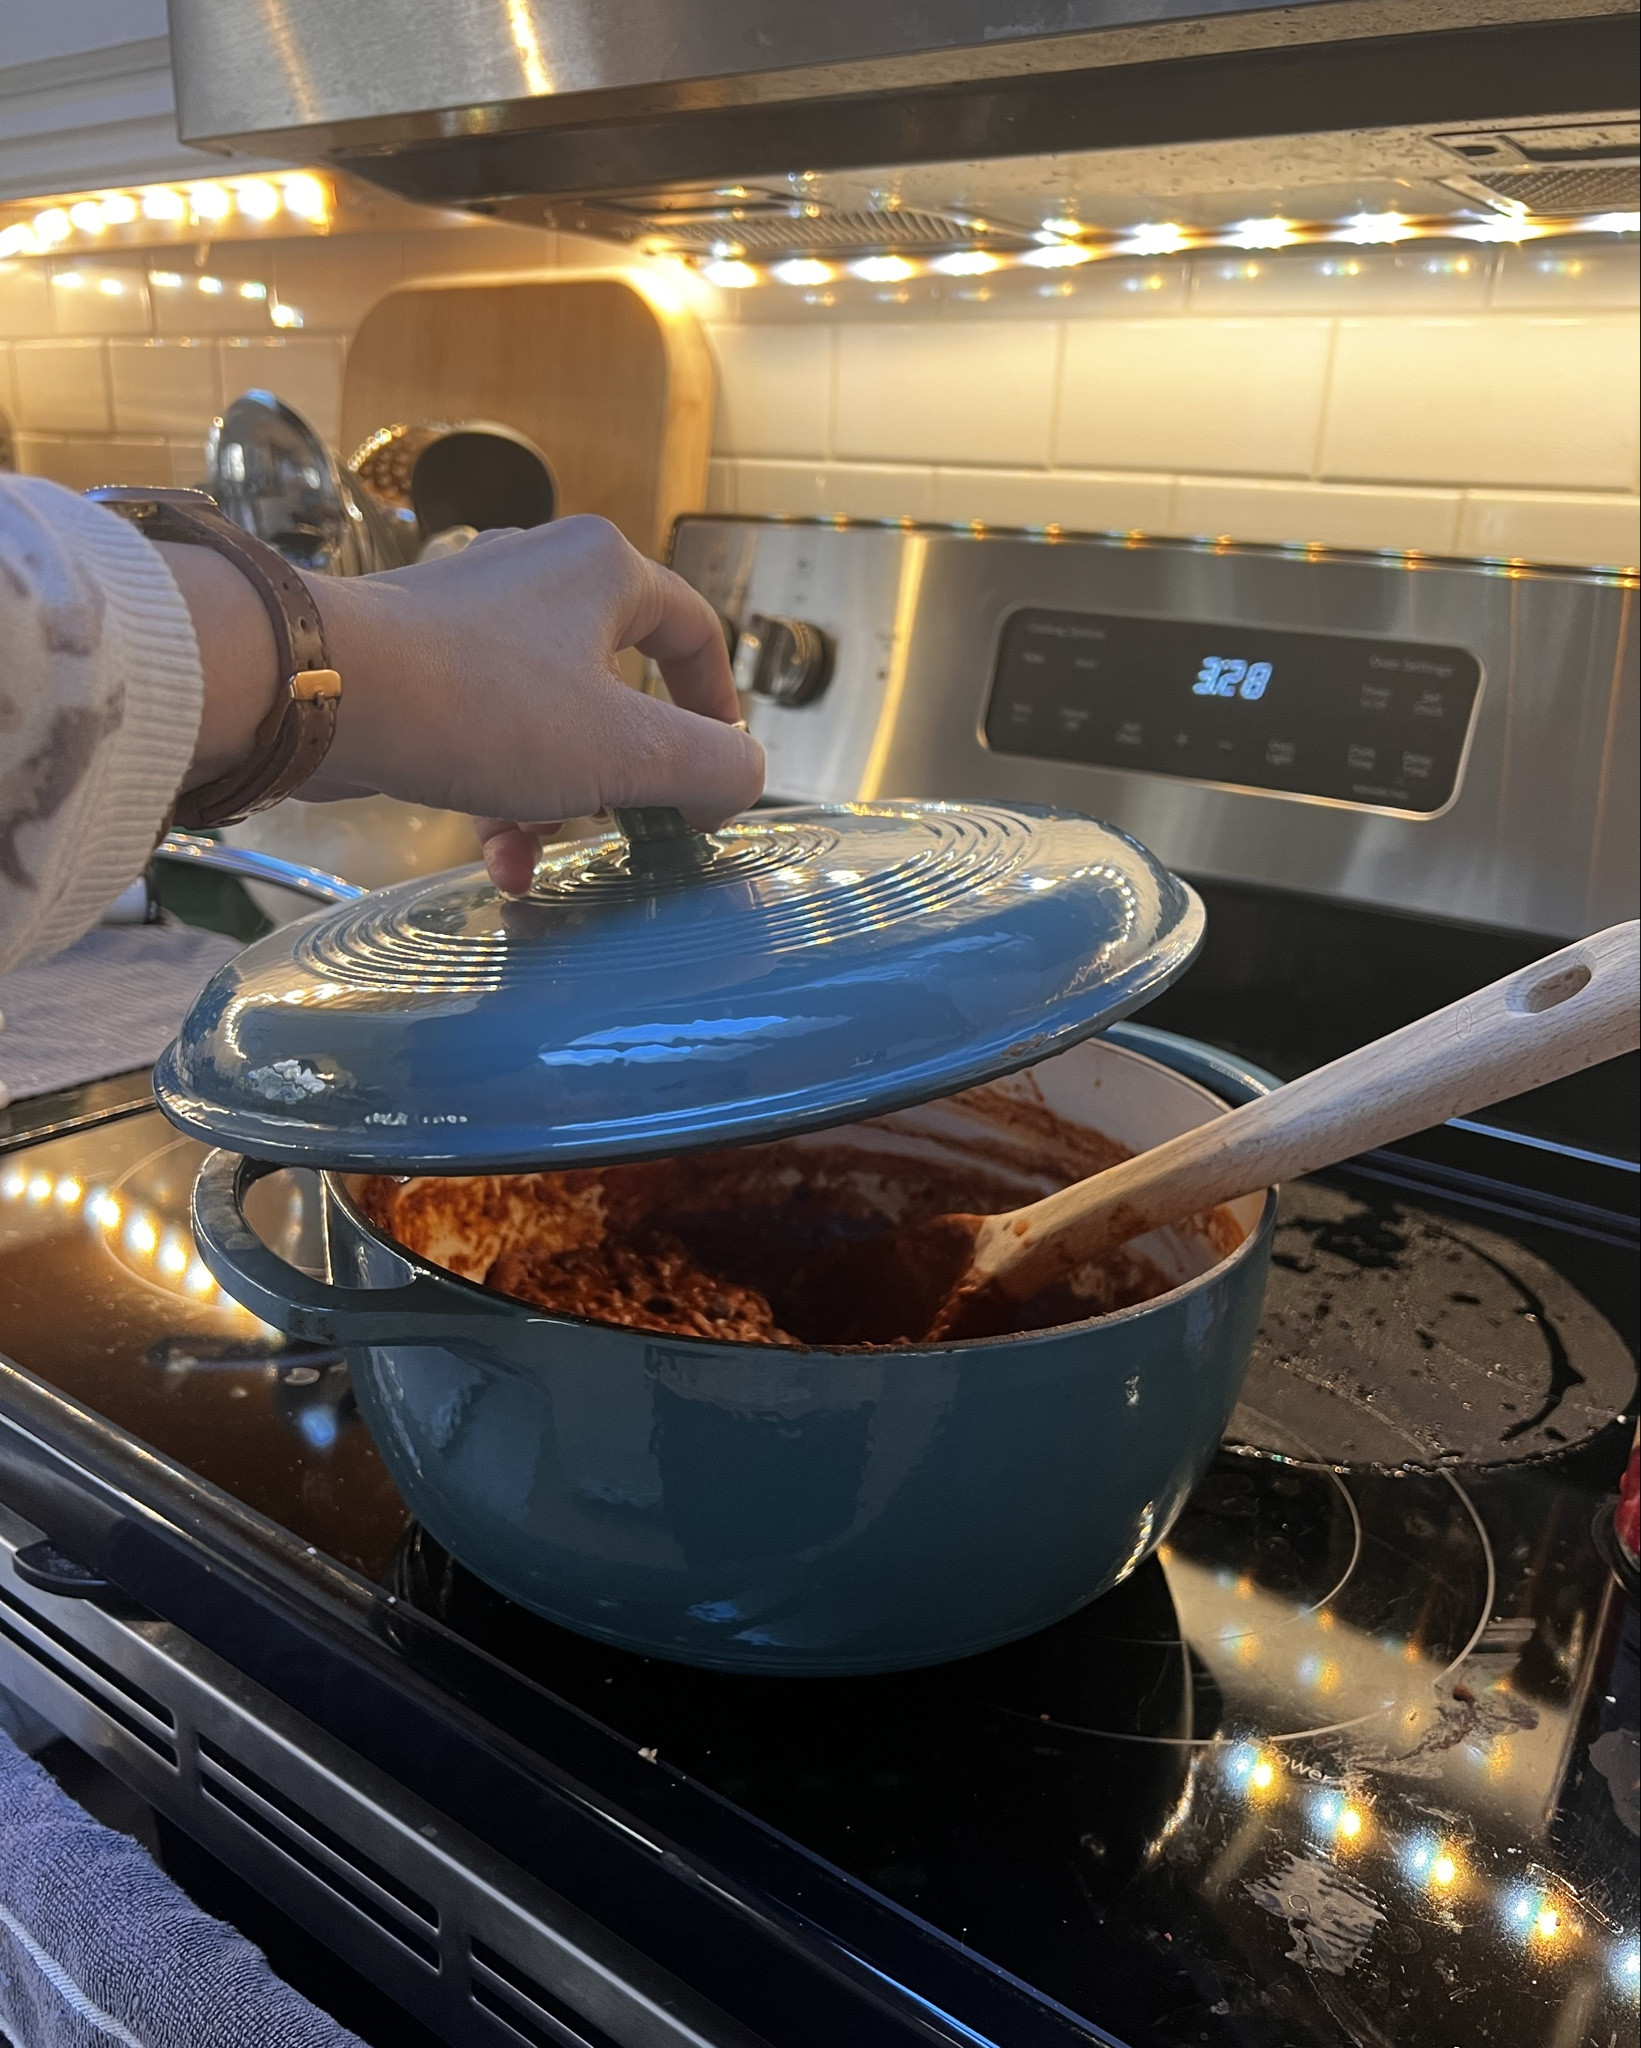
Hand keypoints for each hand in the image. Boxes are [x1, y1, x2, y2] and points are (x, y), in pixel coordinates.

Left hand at [169, 516, 762, 893]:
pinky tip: (492, 852)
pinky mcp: (416, 654)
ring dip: (553, 799)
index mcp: (603, 568)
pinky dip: (499, 788)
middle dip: (617, 778)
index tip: (712, 778)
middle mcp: (539, 571)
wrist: (320, 692)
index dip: (718, 710)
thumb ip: (713, 768)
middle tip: (615, 829)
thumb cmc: (481, 707)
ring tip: (532, 855)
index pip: (695, 631)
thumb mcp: (626, 751)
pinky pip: (486, 727)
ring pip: (548, 718)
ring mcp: (472, 611)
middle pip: (617, 688)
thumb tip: (736, 783)